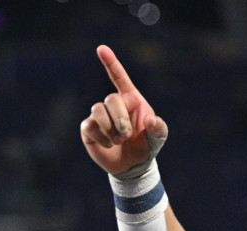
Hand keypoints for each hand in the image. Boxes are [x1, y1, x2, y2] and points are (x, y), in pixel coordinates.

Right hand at [80, 44, 167, 175]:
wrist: (132, 166)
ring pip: (97, 110)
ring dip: (110, 129)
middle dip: (120, 119)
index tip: (101, 48)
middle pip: (110, 99)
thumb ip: (159, 129)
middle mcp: (114, 104)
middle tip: (127, 135)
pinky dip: (101, 138)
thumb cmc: (146, 147)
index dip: (111, 63)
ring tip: (118, 141)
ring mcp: (99, 115)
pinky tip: (109, 145)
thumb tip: (151, 120)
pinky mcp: (88, 128)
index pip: (119, 78)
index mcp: (131, 100)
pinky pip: (89, 126)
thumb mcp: (157, 139)